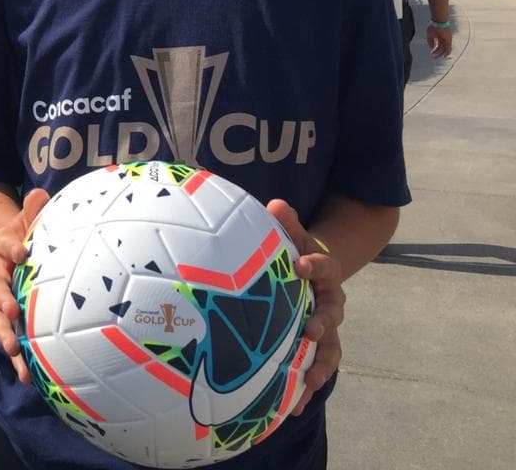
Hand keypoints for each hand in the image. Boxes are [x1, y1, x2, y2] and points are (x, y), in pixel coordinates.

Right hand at [0, 188, 49, 382]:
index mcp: (2, 247)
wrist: (16, 252)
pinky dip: (17, 357)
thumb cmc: (30, 237)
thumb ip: (35, 211)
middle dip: (2, 298)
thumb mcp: (30, 221)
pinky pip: (9, 338)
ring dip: (3, 334)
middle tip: (11, 308)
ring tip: (13, 349)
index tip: (22, 251)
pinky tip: (27, 375)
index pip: (2, 243)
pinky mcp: (8, 320)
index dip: (10, 246)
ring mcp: (0, 299)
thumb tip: (40, 193)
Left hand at [266, 200, 344, 415]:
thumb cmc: (297, 252)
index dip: (316, 264)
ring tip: (307, 383)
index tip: (301, 264)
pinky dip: (306, 387)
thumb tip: (276, 203)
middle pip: (333, 314)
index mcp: (325, 272)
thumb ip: (288, 224)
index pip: (324, 265)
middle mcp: (331, 302)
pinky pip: (315, 368)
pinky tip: (292, 406)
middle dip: (323, 323)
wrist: (314, 272)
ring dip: (320, 366)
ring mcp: (326, 328)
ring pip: (330, 350)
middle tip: (311, 331)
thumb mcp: (294, 235)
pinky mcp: (316, 348)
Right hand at [425, 23, 452, 57]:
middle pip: (441, 48)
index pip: (438, 45)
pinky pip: (449, 48)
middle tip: (433, 57)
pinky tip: (444, 56)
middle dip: (437, 53)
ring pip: (445, 49)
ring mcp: (447, 39)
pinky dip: (447, 53)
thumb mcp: (429, 35)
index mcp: (440, 36)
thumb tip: (431, 48)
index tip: (431, 53)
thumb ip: (430, 42)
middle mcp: (444, 39)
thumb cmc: (433, 26)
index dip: (435, 49)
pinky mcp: (449, 40)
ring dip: (440, 54)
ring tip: (435, 57)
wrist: (438, 21)